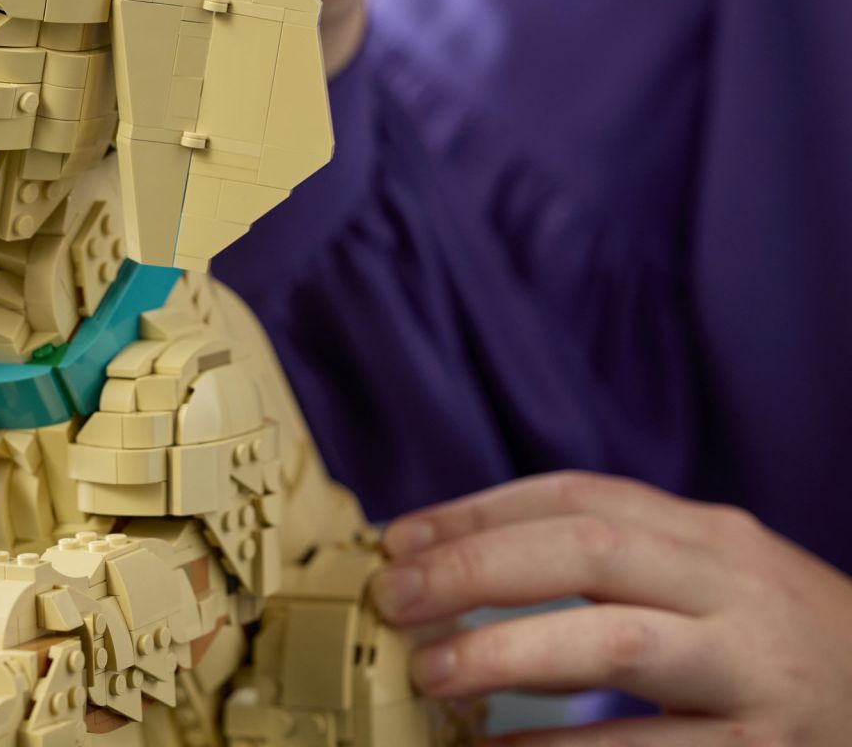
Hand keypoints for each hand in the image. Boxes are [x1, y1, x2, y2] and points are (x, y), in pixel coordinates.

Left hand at [374, 471, 851, 743]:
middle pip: (590, 550)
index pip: (578, 496)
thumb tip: (451, 572)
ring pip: (619, 645)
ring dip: (509, 655)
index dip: (477, 512)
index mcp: (709, 537)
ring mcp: (755, 674)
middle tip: (396, 598)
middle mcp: (734, 591)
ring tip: (431, 674)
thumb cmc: (774, 649)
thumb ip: (611, 568)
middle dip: (478, 567)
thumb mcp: (709, 585)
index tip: (398, 540)